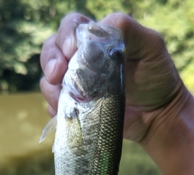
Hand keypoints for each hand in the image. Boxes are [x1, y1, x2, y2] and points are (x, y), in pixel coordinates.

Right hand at [40, 12, 186, 142]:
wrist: (157, 115)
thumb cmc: (157, 77)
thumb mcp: (150, 45)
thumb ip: (126, 29)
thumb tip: (94, 30)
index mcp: (96, 41)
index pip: (71, 28)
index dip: (66, 36)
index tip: (71, 51)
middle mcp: (81, 60)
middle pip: (52, 50)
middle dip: (49, 61)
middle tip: (56, 75)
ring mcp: (76, 85)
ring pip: (48, 80)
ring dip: (50, 88)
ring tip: (63, 99)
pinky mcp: (75, 108)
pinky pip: (54, 106)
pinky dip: (55, 108)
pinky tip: (65, 112)